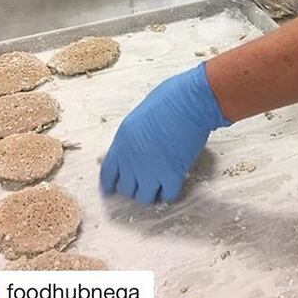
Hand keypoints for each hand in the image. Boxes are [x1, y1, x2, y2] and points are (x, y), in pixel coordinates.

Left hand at [100, 63, 229, 203]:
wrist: (190, 101)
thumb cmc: (167, 99)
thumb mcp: (136, 118)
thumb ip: (128, 140)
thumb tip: (122, 152)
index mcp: (121, 143)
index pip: (107, 175)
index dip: (111, 183)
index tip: (114, 188)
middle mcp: (132, 161)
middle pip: (125, 189)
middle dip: (133, 186)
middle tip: (142, 180)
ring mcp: (152, 170)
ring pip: (144, 198)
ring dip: (150, 192)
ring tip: (158, 183)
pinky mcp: (173, 174)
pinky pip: (168, 195)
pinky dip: (170, 192)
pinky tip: (173, 182)